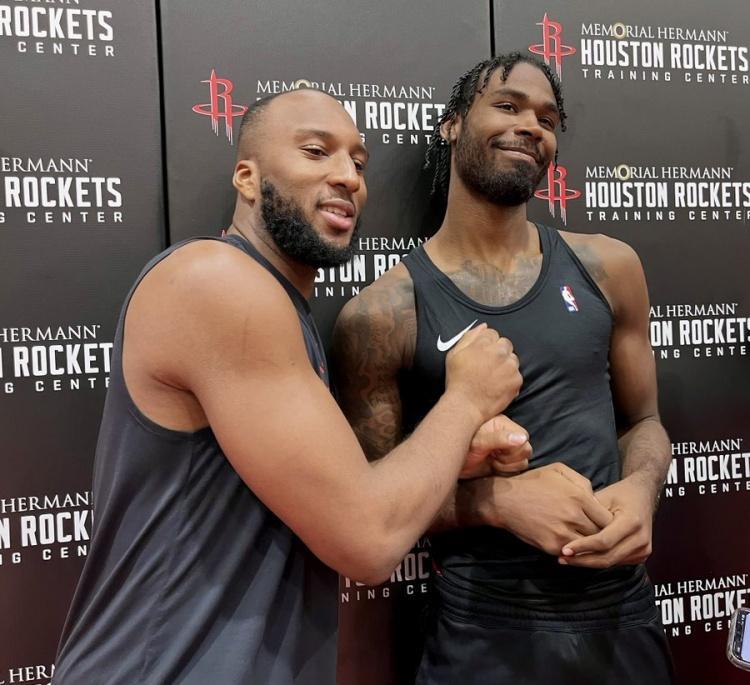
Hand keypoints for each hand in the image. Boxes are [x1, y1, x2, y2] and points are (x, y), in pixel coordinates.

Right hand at [445, 324, 521, 422]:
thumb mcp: (454, 355)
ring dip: (505, 364)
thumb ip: (469, 337)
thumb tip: (483, 327)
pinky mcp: (516, 380)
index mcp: (483, 344)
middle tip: (488, 366)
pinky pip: (517, 374)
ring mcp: (509, 366)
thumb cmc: (457, 381)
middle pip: (505, 344)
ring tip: (492, 376)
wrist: (465, 405)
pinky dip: (510, 378)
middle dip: (498, 352)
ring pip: (512, 358)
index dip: (486, 344)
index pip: (492, 333)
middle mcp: (498, 352)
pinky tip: (498, 385)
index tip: (481, 354)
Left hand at [459, 415, 530, 478]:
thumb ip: (499, 439)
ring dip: (508, 466)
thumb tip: (522, 438)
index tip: (496, 452)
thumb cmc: (460, 447)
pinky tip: (492, 467)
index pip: (523, 437)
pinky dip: (506, 472)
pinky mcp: (502, 462)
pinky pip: (515, 469)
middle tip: (492, 458)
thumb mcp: (477, 442)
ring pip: (522, 461)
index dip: (513, 449)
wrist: (448, 462)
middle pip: (525, 450)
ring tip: (491, 462)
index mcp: (503, 425)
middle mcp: (507, 436)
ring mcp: (505, 449)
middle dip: (510, 459)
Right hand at [473, 463, 613, 556]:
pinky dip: (575, 551)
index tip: (605, 523)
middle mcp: (574, 516)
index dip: (610, 522)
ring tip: (588, 542)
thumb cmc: (532, 482)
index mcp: (578, 497)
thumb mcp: (558, 470)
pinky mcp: (552, 546)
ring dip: (589, 545)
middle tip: (600, 535)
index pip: (608, 519)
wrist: (503, 500)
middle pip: (601, 534)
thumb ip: (582, 481)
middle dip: (602, 535)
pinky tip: (573, 546)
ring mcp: (563, 533)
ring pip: (589, 547)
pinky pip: (572, 554)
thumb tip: (595, 498)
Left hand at [558, 476, 654, 568]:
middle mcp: (641, 538)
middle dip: (583, 559)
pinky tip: (582, 557)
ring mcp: (643, 549)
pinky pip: (616, 561)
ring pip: (611, 562)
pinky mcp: (641, 555)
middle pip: (608, 557)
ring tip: (568, 559)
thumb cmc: (619, 494)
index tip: (564, 549)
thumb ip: (589, 513)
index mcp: (632, 521)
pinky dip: (598, 560)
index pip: (604, 541)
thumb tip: (567, 527)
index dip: (583, 547)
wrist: (642, 496)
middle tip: (562, 558)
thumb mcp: (603, 497)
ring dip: (588, 563)